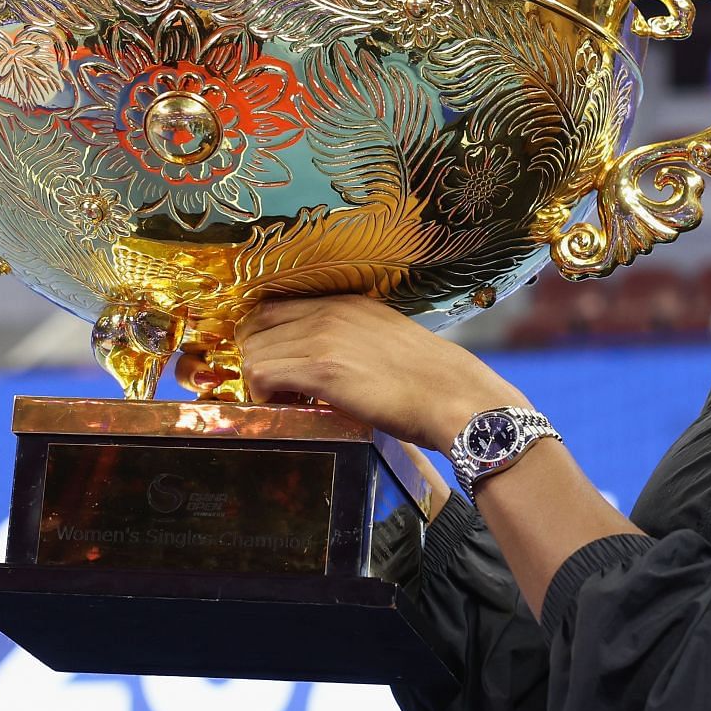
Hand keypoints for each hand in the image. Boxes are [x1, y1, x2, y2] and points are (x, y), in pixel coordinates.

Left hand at [234, 295, 524, 450]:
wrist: (455, 396)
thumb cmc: (432, 381)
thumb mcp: (388, 340)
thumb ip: (354, 339)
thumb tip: (333, 361)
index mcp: (346, 302)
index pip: (274, 307)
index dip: (264, 338)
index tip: (274, 365)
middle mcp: (330, 311)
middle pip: (256, 327)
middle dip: (257, 359)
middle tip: (276, 389)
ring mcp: (324, 336)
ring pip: (255, 352)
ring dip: (261, 381)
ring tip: (287, 401)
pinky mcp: (321, 368)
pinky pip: (262, 374)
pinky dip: (263, 395)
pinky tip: (287, 407)